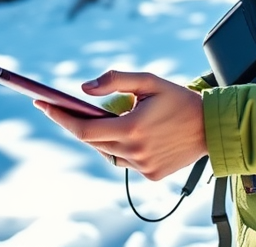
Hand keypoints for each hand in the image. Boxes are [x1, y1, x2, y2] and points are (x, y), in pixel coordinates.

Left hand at [36, 70, 206, 180]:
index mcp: (131, 128)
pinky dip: (120, 148)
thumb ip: (115, 80)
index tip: (42, 104)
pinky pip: (124, 162)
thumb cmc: (180, 99)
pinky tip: (129, 134)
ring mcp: (142, 167)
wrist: (212, 127)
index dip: (60, 117)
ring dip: (100, 137)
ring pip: (107, 152)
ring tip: (100, 119)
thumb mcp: (149, 81)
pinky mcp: (151, 175)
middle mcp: (134, 152)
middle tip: (60, 108)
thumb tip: (83, 88)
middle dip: (75, 124)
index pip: (83, 129)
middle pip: (92, 141)